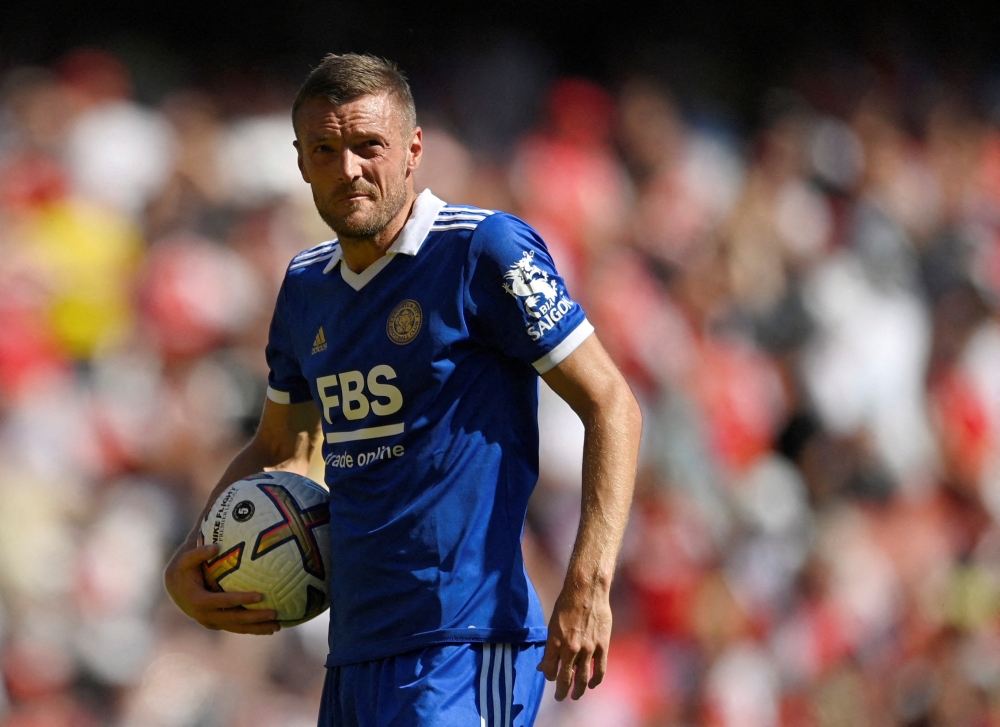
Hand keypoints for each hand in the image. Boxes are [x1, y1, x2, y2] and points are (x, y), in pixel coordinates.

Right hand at [164, 543, 279, 634]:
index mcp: (198, 601)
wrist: (175, 586)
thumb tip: (216, 546)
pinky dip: (252, 629)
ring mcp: (211, 622)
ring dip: (257, 628)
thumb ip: (198, 552)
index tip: (260, 596)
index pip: (223, 602)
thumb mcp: (186, 559)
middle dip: (254, 618)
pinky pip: (236, 627)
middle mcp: (204, 616)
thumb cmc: (184, 568)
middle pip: (233, 619)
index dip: (241, 600)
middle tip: (274, 613)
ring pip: (236, 628)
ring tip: (277, 626)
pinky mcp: (217, 624)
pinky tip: (270, 629)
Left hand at [537, 584, 611, 700]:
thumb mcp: (552, 625)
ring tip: (575, 696)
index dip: (549, 676)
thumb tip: (543, 665)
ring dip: (577, 691)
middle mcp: (570, 649)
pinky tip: (591, 684)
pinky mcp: (601, 647)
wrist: (586, 591)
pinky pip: (599, 670)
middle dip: (561, 691)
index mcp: (554, 643)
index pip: (549, 670)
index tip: (551, 677)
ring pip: (582, 678)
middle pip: (565, 679)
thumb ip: (550, 647)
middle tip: (560, 697)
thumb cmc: (566, 605)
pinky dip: (594, 681)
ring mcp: (587, 649)